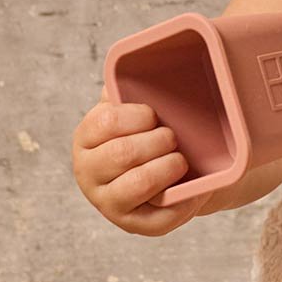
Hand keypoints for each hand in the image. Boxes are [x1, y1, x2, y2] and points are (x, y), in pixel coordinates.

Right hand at [71, 85, 212, 236]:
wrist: (177, 169)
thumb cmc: (152, 131)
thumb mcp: (138, 104)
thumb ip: (130, 82)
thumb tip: (136, 56)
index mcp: (87, 137)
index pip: (105, 122)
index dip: (138, 117)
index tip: (154, 116)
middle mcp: (89, 172)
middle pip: (123, 153)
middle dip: (159, 141)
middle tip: (173, 138)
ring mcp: (108, 202)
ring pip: (138, 184)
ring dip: (168, 167)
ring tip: (180, 160)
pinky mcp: (134, 225)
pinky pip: (160, 218)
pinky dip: (184, 202)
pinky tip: (194, 190)